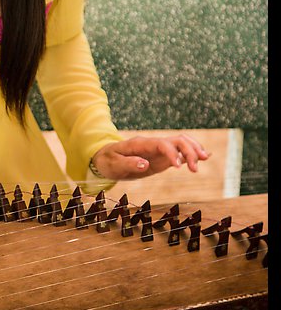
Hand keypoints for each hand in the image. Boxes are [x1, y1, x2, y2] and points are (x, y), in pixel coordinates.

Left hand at [91, 134, 210, 179]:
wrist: (105, 159)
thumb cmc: (108, 161)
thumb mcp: (114, 165)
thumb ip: (128, 164)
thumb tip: (145, 164)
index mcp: (141, 144)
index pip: (161, 144)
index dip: (171, 153)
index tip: (178, 167)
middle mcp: (152, 144)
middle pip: (176, 140)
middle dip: (189, 151)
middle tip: (195, 168)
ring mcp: (158, 149)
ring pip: (181, 143)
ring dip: (194, 150)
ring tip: (204, 160)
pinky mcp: (161, 157)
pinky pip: (179, 152)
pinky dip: (191, 154)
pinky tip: (203, 159)